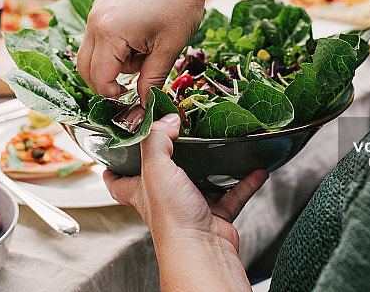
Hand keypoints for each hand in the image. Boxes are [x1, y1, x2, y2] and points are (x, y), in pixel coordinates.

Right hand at [76, 0, 212, 102]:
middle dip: (109, 81)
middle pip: (86, 68)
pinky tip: (141, 37)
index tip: (136, 97)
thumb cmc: (181, 0)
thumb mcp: (170, 46)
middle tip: (141, 79)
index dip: (115, 95)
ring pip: (92, 53)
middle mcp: (95, 21)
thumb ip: (152, 78)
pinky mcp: (103, 5)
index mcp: (108, 32)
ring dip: (114, 63)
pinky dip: (115, 46)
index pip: (99, 78)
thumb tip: (142, 103)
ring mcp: (96, 10)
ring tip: (147, 50)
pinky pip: (99, 36)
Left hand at [105, 114, 267, 288]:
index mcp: (142, 190)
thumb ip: (157, 138)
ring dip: (214, 167)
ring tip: (221, 146)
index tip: (116, 150)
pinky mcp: (215, 215)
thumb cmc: (172, 219)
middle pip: (163, 176)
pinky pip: (234, 194)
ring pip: (203, 182)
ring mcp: (191, 207)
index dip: (113, 167)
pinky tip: (255, 170)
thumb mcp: (155, 168)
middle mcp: (164, 199)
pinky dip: (245, 182)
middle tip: (181, 135)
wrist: (202, 250)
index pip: (118, 181)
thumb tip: (167, 119)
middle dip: (172, 157)